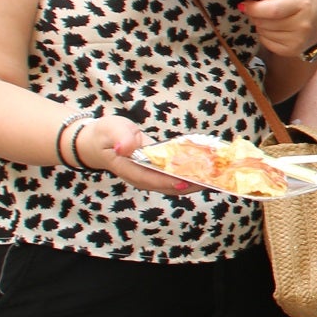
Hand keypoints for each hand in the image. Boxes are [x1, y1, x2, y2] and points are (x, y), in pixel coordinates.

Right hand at [73, 116, 201, 195]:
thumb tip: (124, 147)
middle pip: (168, 186)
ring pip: (175, 185)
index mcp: (129, 169)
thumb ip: (119, 137)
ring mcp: (150, 178)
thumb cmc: (106, 135)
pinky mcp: (158, 173)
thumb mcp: (111, 130)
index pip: (151, 179)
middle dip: (191, 184)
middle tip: (213, 179)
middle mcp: (142, 178)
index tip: (187, 181)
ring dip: (195, 182)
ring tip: (216, 176)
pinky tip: (208, 170)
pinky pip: (176, 177)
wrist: (100, 142)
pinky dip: (192, 175)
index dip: (169, 181)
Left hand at [239, 0, 316, 59]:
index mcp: (302, 5)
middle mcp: (302, 25)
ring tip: (271, 19)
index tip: (244, 4)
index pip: (272, 10)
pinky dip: (265, 35)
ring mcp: (298, 40)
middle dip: (256, 15)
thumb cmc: (304, 1)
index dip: (254, 8)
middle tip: (260, 9)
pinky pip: (267, 42)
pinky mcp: (293, 51)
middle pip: (265, 22)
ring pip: (264, 32)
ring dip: (260, 25)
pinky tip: (274, 28)